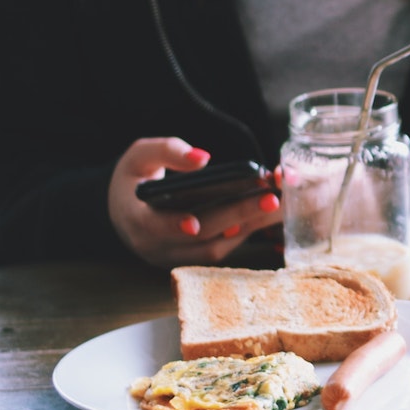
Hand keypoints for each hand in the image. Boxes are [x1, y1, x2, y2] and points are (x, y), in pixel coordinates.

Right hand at [107, 138, 282, 268]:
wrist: (129, 210)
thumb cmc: (135, 180)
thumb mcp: (140, 157)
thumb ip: (166, 152)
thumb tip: (202, 158)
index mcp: (136, 220)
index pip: (153, 227)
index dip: (173, 226)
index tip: (194, 224)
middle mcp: (158, 246)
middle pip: (201, 236)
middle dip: (237, 216)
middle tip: (269, 198)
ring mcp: (180, 257)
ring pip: (219, 246)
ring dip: (253, 224)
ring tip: (280, 202)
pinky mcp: (199, 257)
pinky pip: (227, 246)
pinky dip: (249, 227)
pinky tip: (271, 210)